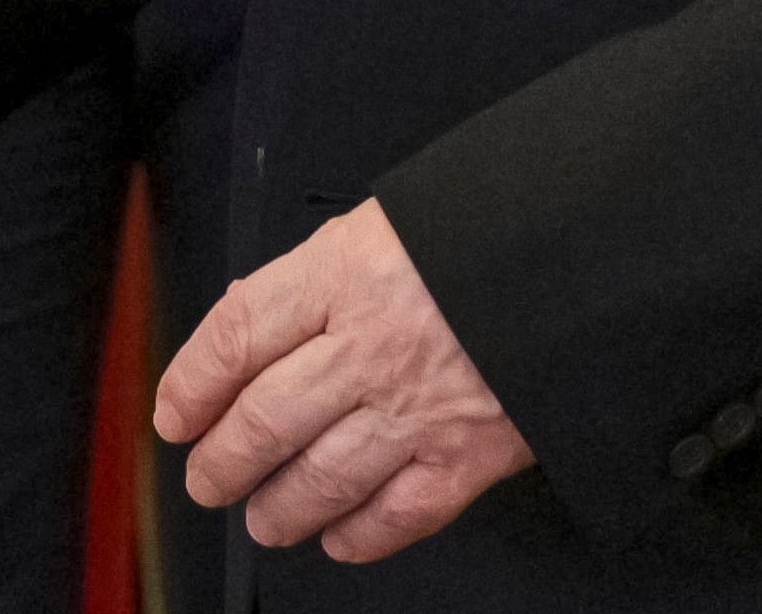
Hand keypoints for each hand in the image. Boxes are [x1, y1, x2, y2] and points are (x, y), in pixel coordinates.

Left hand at [154, 198, 531, 562]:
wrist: (585, 257)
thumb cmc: (485, 230)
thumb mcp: (383, 224)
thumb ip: (321, 278)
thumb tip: (260, 330)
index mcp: (342, 275)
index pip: (236, 335)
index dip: (192, 382)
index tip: (175, 410)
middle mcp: (372, 345)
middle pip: (266, 417)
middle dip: (223, 460)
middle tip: (206, 477)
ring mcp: (420, 406)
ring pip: (322, 475)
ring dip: (279, 507)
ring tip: (261, 517)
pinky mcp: (472, 454)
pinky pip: (400, 511)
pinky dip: (362, 535)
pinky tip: (339, 538)